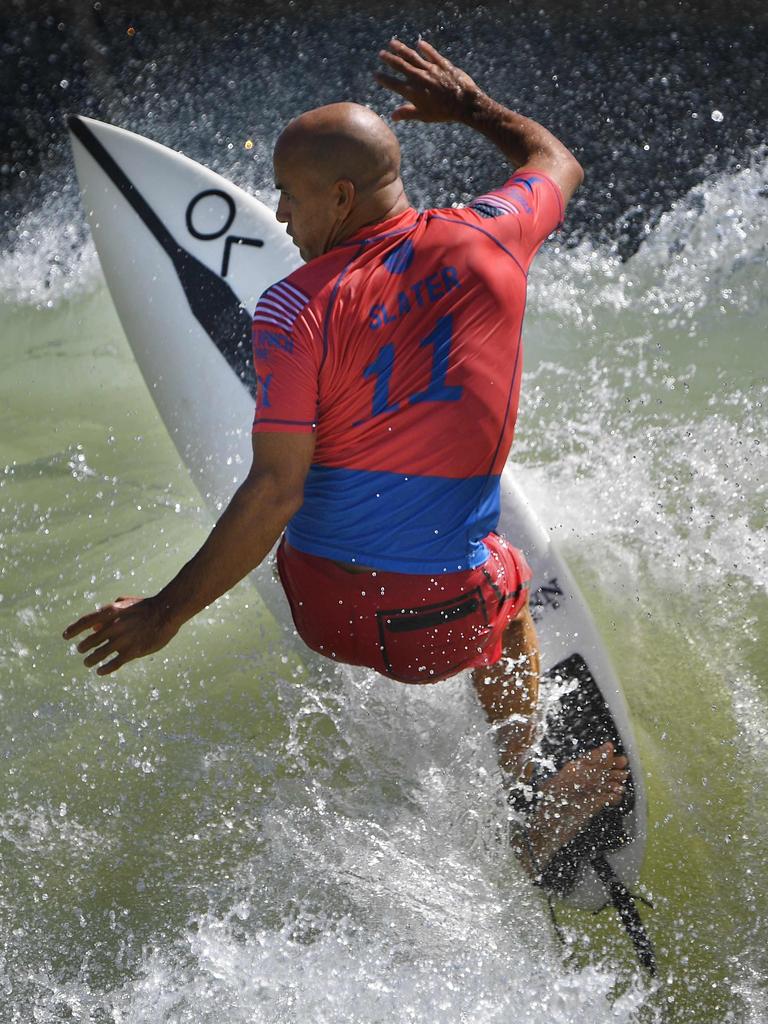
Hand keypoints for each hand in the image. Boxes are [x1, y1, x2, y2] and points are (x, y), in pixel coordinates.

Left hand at [63, 595, 178, 674]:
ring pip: (99, 654)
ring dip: (91, 660)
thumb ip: (107, 613)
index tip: (65, 636)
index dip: (73, 629)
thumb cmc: (146, 606)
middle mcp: (114, 626)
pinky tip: (100, 671)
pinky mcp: (133, 651)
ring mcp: (123, 639)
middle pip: (91, 641)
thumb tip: (93, 626)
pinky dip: (105, 668)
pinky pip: (114, 663)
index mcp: (110, 612)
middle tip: (81, 651)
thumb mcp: (124, 603)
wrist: (167, 611)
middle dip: (83, 647)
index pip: (85, 622)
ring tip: (88, 663)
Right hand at [375, 38, 483, 123]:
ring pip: (413, 56)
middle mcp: (419, 78)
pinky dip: (425, 48)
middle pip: (401, 66)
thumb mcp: (424, 116)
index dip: (384, 79)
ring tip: (392, 42)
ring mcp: (431, 69)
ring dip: (401, 49)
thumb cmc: (444, 113)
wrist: (464, 104)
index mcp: (413, 92)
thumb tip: (393, 116)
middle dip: (389, 59)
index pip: (394, 84)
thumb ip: (407, 113)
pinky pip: (431, 53)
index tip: (376, 74)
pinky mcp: (442, 64)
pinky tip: (419, 44)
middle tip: (381, 53)